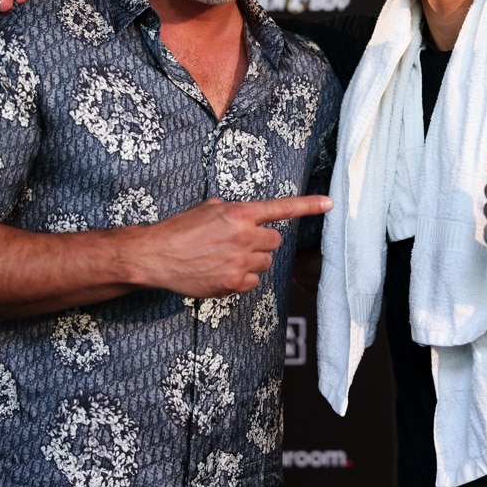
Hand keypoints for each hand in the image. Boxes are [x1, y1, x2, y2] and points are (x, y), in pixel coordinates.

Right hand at [132, 195, 332, 297]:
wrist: (156, 255)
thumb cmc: (179, 229)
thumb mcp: (208, 208)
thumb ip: (234, 212)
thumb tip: (246, 218)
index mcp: (239, 214)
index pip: (281, 208)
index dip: (309, 206)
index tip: (329, 203)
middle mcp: (244, 236)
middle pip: (274, 241)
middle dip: (260, 242)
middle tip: (237, 243)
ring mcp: (241, 262)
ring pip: (265, 263)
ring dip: (252, 260)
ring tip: (225, 258)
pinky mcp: (234, 283)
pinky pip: (254, 282)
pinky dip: (243, 279)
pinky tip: (222, 272)